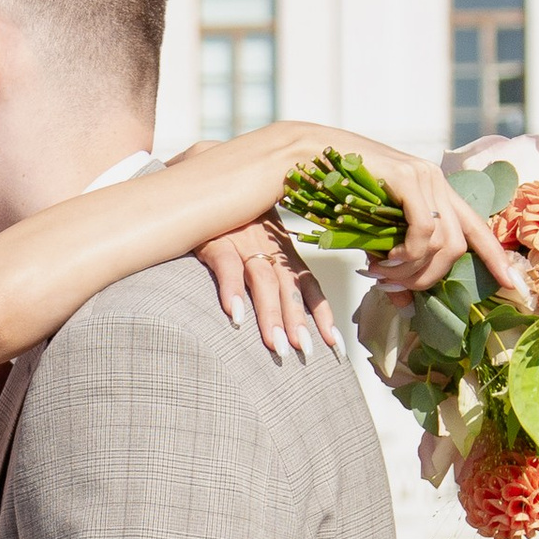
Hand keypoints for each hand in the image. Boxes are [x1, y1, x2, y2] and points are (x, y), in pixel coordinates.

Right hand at [193, 214, 341, 362]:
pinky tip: (235, 316)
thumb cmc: (229, 218)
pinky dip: (233, 290)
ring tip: (276, 345)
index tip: (334, 343)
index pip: (308, 283)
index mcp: (281, 249)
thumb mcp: (255, 237)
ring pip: (264, 281)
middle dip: (299, 322)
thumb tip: (283, 303)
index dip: (322, 312)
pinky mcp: (215, 240)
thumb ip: (269, 265)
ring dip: (271, 315)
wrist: (204, 185)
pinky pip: (227, 267)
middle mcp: (268, 247)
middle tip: (306, 353)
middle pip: (289, 287)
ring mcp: (243, 243)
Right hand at [341, 141, 526, 305]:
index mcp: (437, 191)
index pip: (477, 228)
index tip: (511, 285)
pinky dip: (407, 253)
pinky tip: (384, 258)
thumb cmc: (337, 194)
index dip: (496, 257)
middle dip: (430, 277)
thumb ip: (395, 266)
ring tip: (382, 273)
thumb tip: (406, 306)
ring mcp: (425, 177)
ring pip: (442, 242)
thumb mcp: (372, 237)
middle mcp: (437, 181)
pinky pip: (423, 230)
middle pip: (458, 246)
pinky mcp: (408, 178)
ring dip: (412, 270)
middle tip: (396, 286)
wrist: (308, 157)